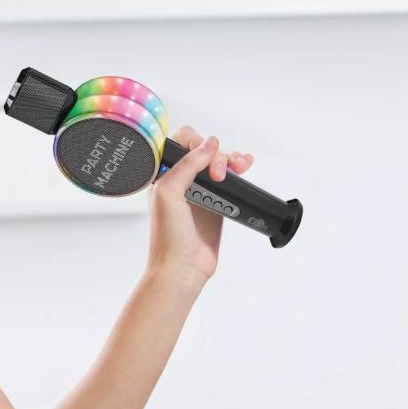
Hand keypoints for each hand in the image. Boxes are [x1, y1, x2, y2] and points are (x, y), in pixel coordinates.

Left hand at [145, 125, 254, 287]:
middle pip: (204, 149)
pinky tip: (245, 166)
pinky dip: (239, 168)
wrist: (183, 266)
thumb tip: (209, 145)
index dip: (196, 144)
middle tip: (219, 177)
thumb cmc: (168, 235)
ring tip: (240, 168)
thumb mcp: (169, 193)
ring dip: (232, 158)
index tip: (204, 160)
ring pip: (219, 162)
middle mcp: (180, 179)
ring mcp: (200, 189)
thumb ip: (186, 165)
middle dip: (217, 155)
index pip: (180, 142)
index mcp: (162, 174)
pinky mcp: (217, 201)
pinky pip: (230, 178)